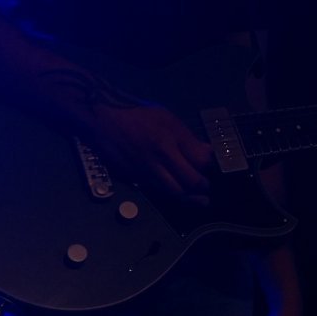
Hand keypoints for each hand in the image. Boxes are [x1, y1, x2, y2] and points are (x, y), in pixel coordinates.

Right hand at [85, 103, 214, 201]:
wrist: (102, 121)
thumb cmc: (137, 116)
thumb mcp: (167, 118)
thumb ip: (188, 138)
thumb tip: (208, 153)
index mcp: (169, 139)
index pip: (200, 161)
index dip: (210, 167)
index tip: (213, 169)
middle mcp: (159, 158)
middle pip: (190, 182)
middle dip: (203, 187)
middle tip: (207, 188)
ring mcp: (147, 171)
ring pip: (175, 192)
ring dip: (190, 198)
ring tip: (200, 200)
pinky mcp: (135, 179)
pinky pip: (159, 192)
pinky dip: (172, 195)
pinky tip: (179, 194)